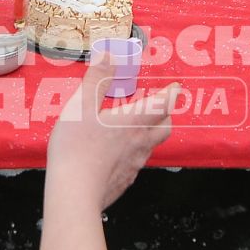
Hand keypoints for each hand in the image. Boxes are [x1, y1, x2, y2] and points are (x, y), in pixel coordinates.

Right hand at [47, 54, 175, 210]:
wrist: (74, 193)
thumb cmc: (76, 148)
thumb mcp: (80, 106)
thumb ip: (96, 80)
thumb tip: (108, 56)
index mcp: (133, 121)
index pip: (163, 104)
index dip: (171, 93)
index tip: (175, 86)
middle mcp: (140, 142)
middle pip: (165, 127)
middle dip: (165, 114)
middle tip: (158, 106)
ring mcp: (134, 164)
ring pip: (151, 145)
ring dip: (149, 133)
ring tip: (134, 127)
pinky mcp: (125, 180)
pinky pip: (136, 162)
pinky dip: (133, 152)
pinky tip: (116, 152)